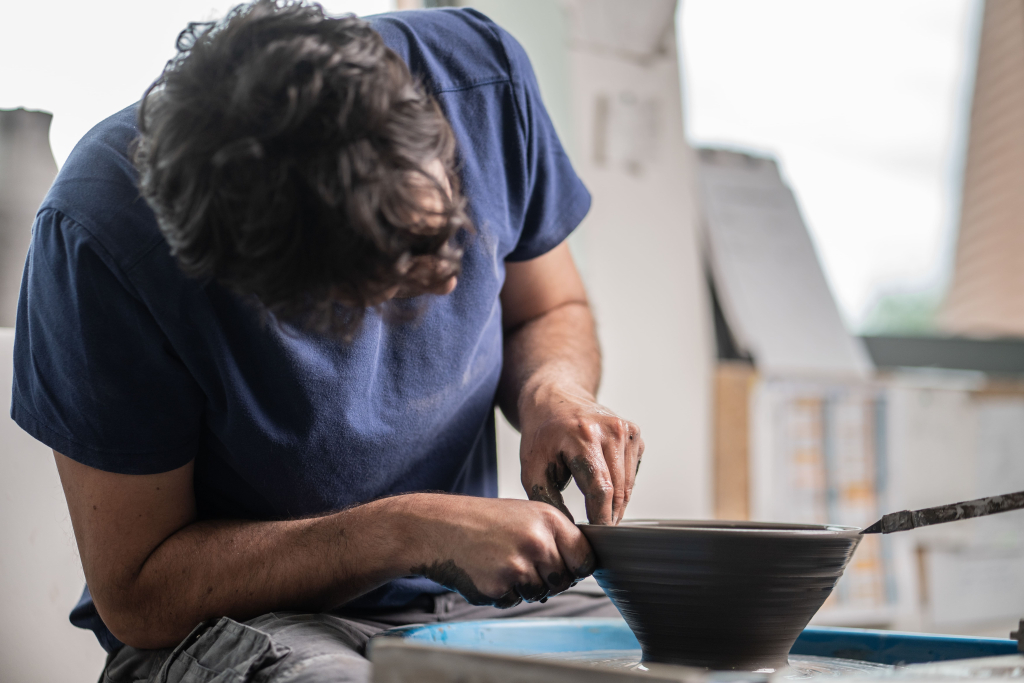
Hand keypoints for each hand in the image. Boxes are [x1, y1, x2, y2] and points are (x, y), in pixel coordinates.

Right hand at [407, 495, 594, 607]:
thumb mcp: (526, 514)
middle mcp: (537, 541)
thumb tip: (583, 565)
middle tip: (522, 562)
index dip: (578, 566)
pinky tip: (486, 571)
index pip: (585, 557)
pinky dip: (502, 593)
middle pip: (564, 580)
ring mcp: (517, 565)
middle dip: (548, 579)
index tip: (568, 567)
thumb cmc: (483, 521)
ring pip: (539, 593)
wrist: (438, 528)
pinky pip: (513, 601)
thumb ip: (555, 536)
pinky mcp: (498, 587)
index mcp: (549, 519)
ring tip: (500, 562)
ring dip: (523, 587)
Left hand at [518, 384, 642, 524]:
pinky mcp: (634, 433)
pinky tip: (603, 482)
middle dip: (609, 515)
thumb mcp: (533, 468)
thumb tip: (571, 530)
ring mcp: (626, 429)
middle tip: (597, 530)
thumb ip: (549, 501)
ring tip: (597, 509)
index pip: (601, 488)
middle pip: (618, 490)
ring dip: (616, 503)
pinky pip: (632, 473)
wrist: (554, 400)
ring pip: (628, 485)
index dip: (601, 517)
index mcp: (582, 436)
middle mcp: (610, 429)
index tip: (597, 534)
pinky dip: (621, 485)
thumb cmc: (542, 435)